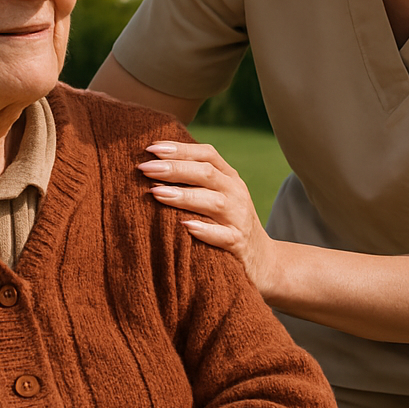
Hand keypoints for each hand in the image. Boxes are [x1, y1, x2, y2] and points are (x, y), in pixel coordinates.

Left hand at [138, 142, 277, 292]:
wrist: (263, 259)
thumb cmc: (227, 222)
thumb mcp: (217, 195)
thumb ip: (194, 180)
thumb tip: (153, 163)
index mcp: (229, 177)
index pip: (207, 154)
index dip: (180, 149)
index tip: (151, 147)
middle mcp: (236, 193)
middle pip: (206, 173)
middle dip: (174, 169)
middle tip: (144, 168)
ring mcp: (239, 218)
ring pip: (213, 202)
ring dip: (183, 196)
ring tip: (156, 193)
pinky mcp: (239, 244)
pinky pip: (224, 236)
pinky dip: (205, 230)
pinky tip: (185, 226)